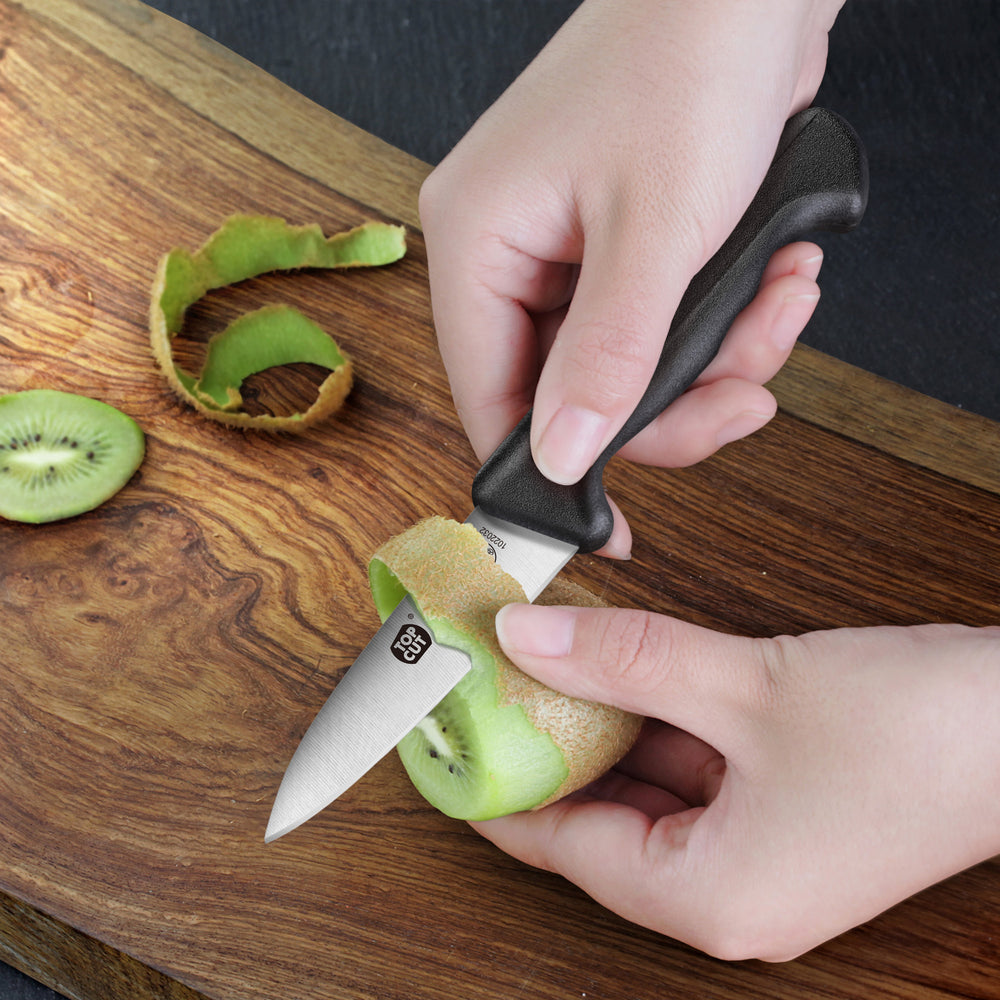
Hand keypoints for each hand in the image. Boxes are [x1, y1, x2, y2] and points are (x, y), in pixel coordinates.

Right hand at [420, 0, 843, 555]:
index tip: (612, 529)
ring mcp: (562, 249)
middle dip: (671, 407)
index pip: (488, 398)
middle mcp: (506, 251)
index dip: (547, 475)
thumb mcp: (655, 234)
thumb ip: (605, 359)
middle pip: (568, 395)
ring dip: (713, 362)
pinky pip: (657, 324)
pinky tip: (777, 277)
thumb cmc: (689, 63)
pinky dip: (723, 321)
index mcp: (476, 242)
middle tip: (741, 398)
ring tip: (776, 309)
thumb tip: (563, 459)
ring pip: (624, 367)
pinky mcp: (616, 243)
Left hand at [484, 603, 999, 959]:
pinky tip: (622, 670)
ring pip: (640, 789)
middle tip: (494, 681)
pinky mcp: (779, 811)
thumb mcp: (743, 685)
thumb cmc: (919, 737)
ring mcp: (755, 852)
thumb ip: (624, 658)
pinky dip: (651, 722)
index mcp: (705, 895)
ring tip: (544, 665)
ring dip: (598, 726)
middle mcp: (724, 891)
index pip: (557, 844)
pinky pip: (687, 771)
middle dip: (545, 745)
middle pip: (594, 820)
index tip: (450, 736)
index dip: (495, 785)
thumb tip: (527, 637)